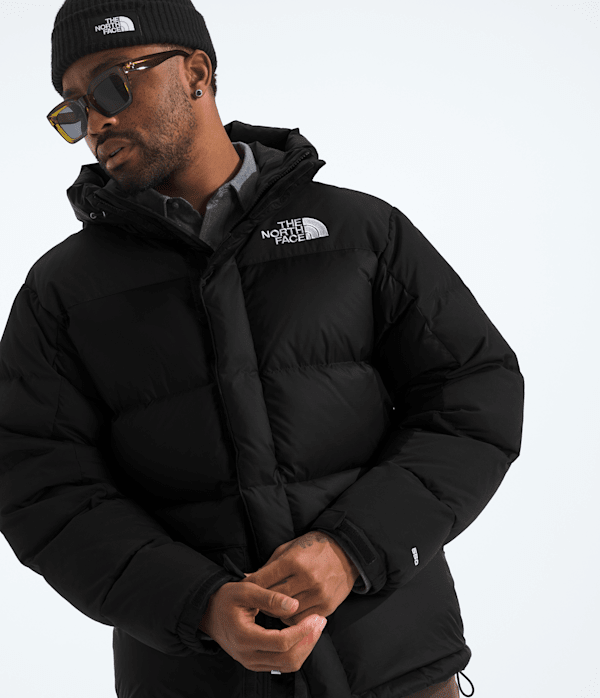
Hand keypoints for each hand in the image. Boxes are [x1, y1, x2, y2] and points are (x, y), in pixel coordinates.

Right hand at [198, 581, 326, 672]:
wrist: (208, 612)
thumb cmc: (226, 598)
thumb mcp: (245, 589)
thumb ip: (269, 597)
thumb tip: (294, 605)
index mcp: (244, 637)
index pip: (282, 643)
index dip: (302, 631)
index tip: (316, 617)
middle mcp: (248, 655)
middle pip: (288, 658)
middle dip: (309, 641)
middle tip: (320, 621)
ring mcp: (251, 662)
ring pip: (287, 665)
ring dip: (305, 647)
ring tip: (315, 627)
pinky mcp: (255, 662)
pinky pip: (281, 664)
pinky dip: (296, 651)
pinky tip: (303, 634)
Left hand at [240, 531, 359, 626]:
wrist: (346, 552)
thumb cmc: (313, 548)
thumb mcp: (289, 548)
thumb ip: (269, 566)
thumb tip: (248, 580)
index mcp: (294, 561)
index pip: (263, 580)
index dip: (249, 586)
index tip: (240, 590)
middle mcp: (307, 579)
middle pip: (272, 599)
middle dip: (261, 601)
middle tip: (254, 601)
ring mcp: (318, 594)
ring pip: (285, 614)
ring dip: (276, 612)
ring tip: (272, 606)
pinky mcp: (327, 606)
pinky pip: (301, 620)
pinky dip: (292, 617)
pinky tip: (289, 610)